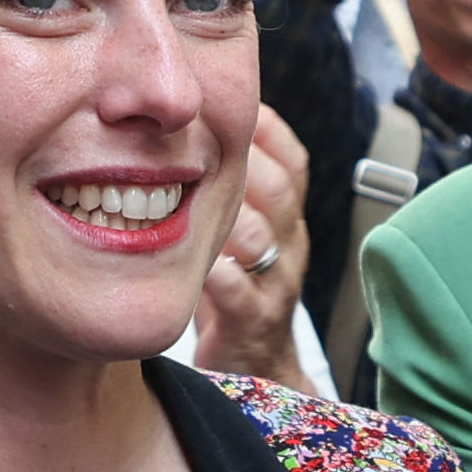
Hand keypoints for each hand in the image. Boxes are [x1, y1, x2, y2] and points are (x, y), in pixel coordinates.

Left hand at [189, 108, 308, 379]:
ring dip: (223, 214)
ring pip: (260, 237)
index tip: (226, 108)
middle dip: (240, 161)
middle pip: (280, 188)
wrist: (256, 363)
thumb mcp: (237, 231)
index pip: (293, 160)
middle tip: (193, 146)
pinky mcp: (253, 321)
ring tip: (188, 201)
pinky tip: (185, 259)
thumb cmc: (234, 287)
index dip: (265, 129)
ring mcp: (275, 284)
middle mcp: (289, 244)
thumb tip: (179, 122)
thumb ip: (221, 184)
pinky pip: (236, 289)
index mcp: (286, 216)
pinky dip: (210, 272)